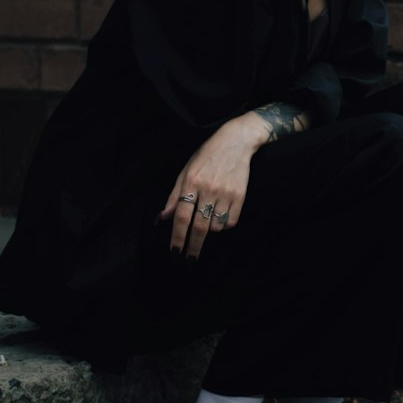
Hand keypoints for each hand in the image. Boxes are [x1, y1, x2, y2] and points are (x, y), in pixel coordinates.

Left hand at [160, 112, 263, 259]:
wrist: (236, 142)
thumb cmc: (206, 156)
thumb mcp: (186, 171)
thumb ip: (174, 195)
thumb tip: (163, 218)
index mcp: (191, 182)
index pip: (182, 216)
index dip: (177, 237)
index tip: (174, 252)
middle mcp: (208, 189)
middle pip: (199, 227)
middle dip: (192, 247)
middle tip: (188, 260)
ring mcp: (226, 193)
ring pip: (215, 227)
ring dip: (209, 232)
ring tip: (206, 225)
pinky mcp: (240, 196)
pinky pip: (231, 221)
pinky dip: (224, 225)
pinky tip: (219, 218)